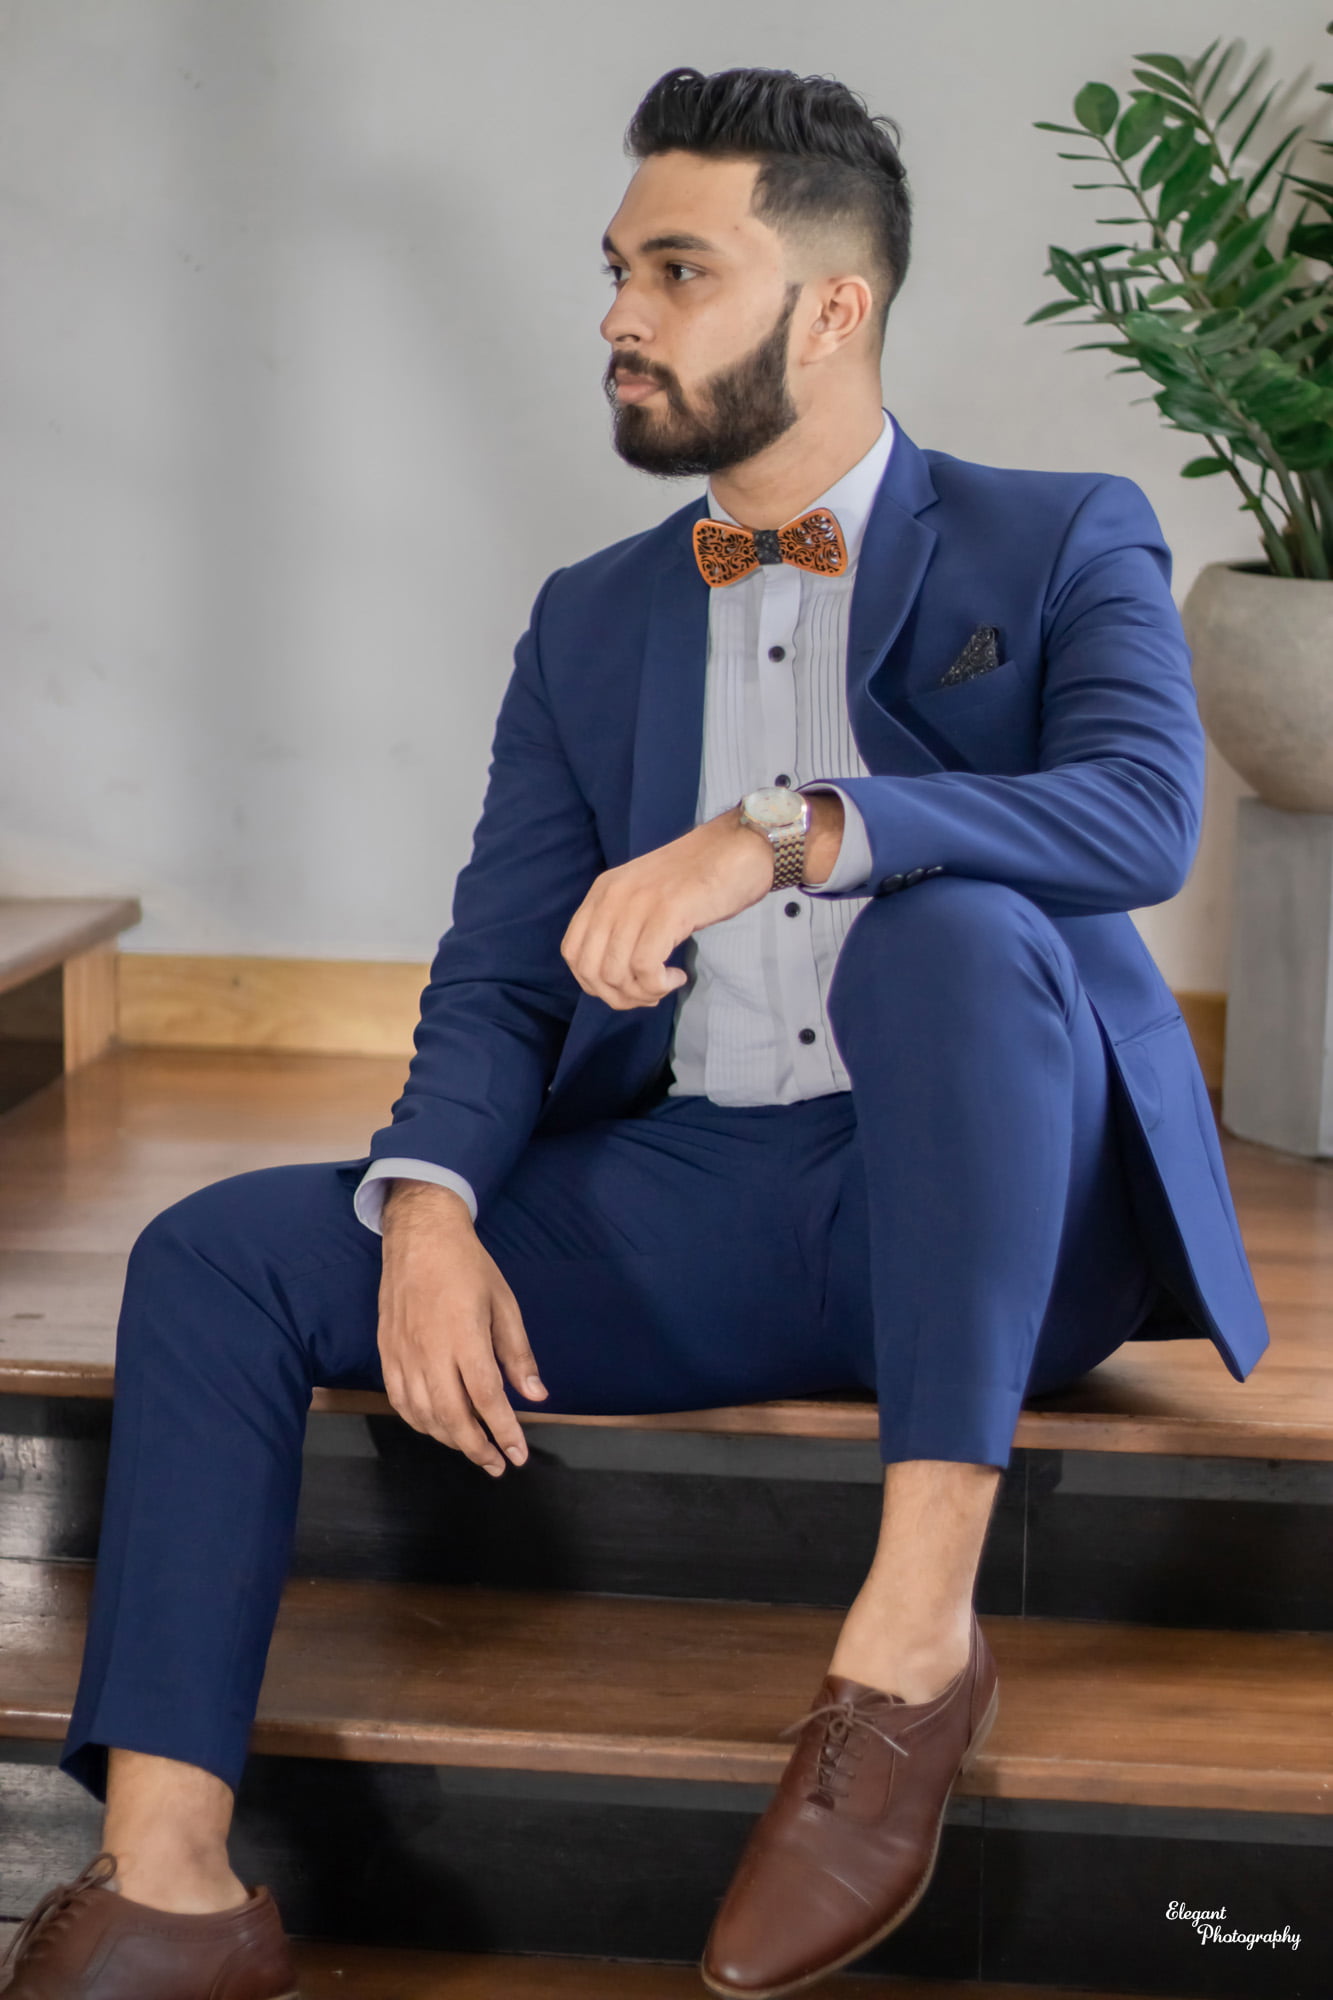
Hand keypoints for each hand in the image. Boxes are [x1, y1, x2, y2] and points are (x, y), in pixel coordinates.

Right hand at [376, 1181, 547, 1474]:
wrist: (419, 1235)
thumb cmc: (467, 1265)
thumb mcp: (504, 1303)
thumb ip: (518, 1354)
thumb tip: (536, 1396)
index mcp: (464, 1336)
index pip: (486, 1397)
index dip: (503, 1431)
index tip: (517, 1454)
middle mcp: (429, 1350)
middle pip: (451, 1416)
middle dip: (477, 1448)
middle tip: (497, 1465)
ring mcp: (403, 1353)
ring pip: (423, 1415)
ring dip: (449, 1440)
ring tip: (473, 1448)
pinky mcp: (386, 1352)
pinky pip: (399, 1401)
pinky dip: (419, 1423)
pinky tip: (437, 1428)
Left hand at [561, 793, 843, 1009]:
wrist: (740, 847)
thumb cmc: (701, 877)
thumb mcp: (647, 896)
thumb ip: (624, 925)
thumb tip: (616, 978)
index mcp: (603, 891)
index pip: (571, 952)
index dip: (594, 983)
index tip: (627, 987)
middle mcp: (612, 896)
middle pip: (590, 970)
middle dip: (617, 996)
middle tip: (650, 993)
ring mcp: (638, 902)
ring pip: (615, 973)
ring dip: (641, 993)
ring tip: (665, 984)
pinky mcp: (667, 912)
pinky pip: (644, 966)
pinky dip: (658, 984)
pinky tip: (677, 977)